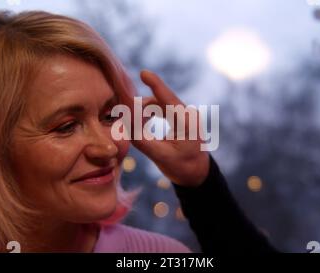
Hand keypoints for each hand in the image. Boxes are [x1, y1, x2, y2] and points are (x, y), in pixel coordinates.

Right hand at [130, 70, 209, 186]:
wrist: (198, 174)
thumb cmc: (181, 168)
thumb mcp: (160, 157)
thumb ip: (141, 139)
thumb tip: (124, 123)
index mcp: (186, 122)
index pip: (168, 99)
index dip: (155, 84)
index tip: (144, 72)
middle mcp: (187, 114)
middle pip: (159, 101)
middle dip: (139, 105)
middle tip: (121, 114)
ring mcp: (185, 114)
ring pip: (159, 104)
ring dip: (143, 110)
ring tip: (132, 124)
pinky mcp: (181, 116)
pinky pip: (162, 109)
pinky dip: (149, 113)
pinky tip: (140, 122)